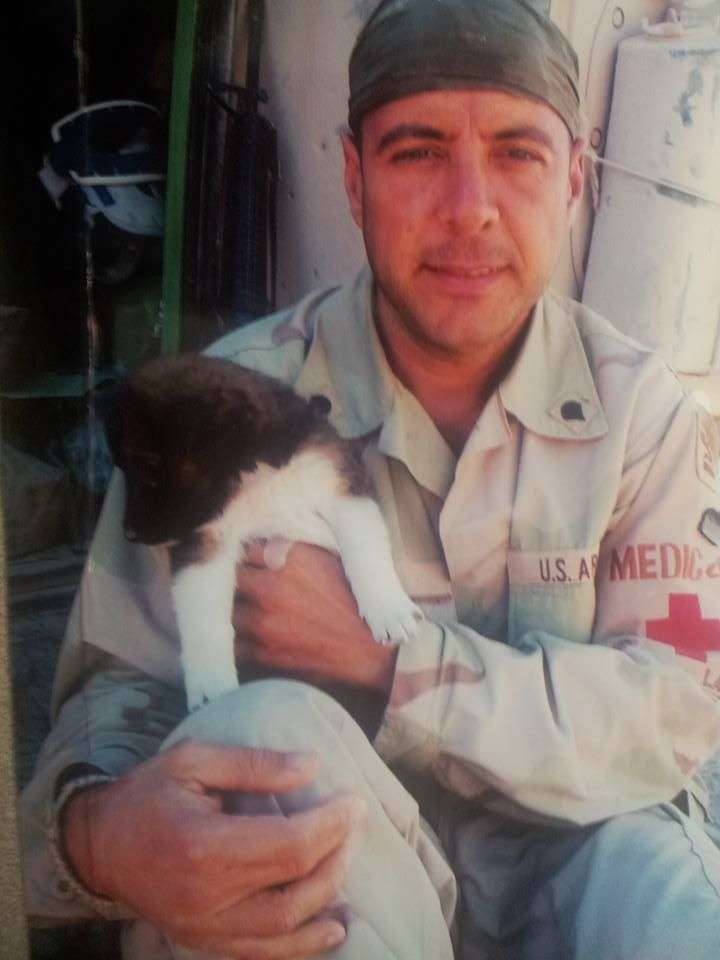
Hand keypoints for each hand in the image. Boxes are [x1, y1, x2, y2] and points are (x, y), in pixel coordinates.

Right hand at [62, 740, 365, 957]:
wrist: (99, 844)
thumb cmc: (147, 793)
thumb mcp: (194, 760)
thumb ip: (254, 763)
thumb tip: (311, 765)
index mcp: (204, 844)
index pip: (289, 846)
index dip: (332, 826)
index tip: (354, 802)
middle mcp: (207, 895)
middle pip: (293, 889)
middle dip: (335, 855)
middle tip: (354, 825)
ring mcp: (203, 927)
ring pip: (283, 930)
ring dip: (326, 900)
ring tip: (348, 867)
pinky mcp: (201, 940)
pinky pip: (260, 953)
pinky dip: (301, 945)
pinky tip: (330, 928)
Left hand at [233, 541, 397, 693]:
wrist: (368, 653)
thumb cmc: (353, 605)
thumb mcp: (329, 564)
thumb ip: (294, 552)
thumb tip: (268, 548)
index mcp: (288, 561)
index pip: (249, 551)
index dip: (255, 559)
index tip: (260, 565)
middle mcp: (269, 587)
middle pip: (236, 579)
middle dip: (245, 584)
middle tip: (258, 592)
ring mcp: (260, 621)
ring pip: (233, 611)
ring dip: (242, 613)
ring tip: (261, 618)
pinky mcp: (259, 652)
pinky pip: (237, 643)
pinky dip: (245, 641)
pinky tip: (262, 641)